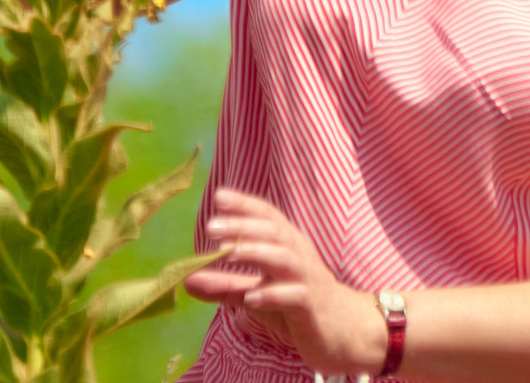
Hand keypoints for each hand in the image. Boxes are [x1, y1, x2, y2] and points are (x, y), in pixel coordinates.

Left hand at [184, 189, 384, 374]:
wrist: (344, 332)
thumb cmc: (297, 306)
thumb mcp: (257, 294)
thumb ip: (224, 287)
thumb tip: (185, 280)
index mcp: (286, 246)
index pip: (267, 218)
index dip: (245, 205)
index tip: (219, 196)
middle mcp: (298, 255)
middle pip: (273, 232)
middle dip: (243, 226)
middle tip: (211, 226)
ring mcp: (307, 279)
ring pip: (284, 258)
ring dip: (256, 252)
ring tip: (228, 254)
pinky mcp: (312, 306)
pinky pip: (295, 295)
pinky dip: (273, 294)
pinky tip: (252, 297)